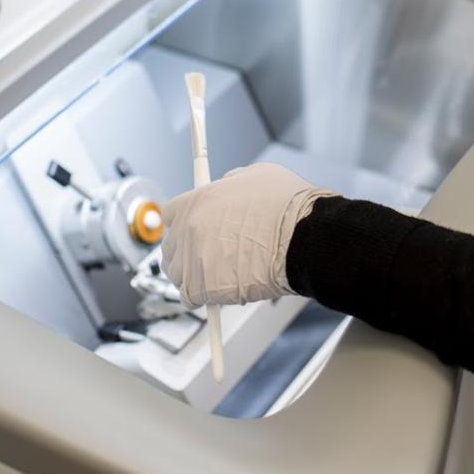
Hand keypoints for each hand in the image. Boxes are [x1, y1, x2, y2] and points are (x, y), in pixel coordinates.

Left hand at [161, 162, 335, 307]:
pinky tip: (214, 293)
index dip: (183, 223)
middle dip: (185, 251)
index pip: (170, 214)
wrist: (303, 238)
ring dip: (190, 275)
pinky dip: (200, 298)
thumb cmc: (287, 207)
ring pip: (176, 274)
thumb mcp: (256, 176)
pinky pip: (189, 298)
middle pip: (170, 246)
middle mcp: (188, 230)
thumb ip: (230, 183)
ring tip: (212, 275)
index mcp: (197, 201)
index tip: (192, 230)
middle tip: (204, 255)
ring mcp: (193, 261)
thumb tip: (225, 189)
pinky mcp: (202, 288)